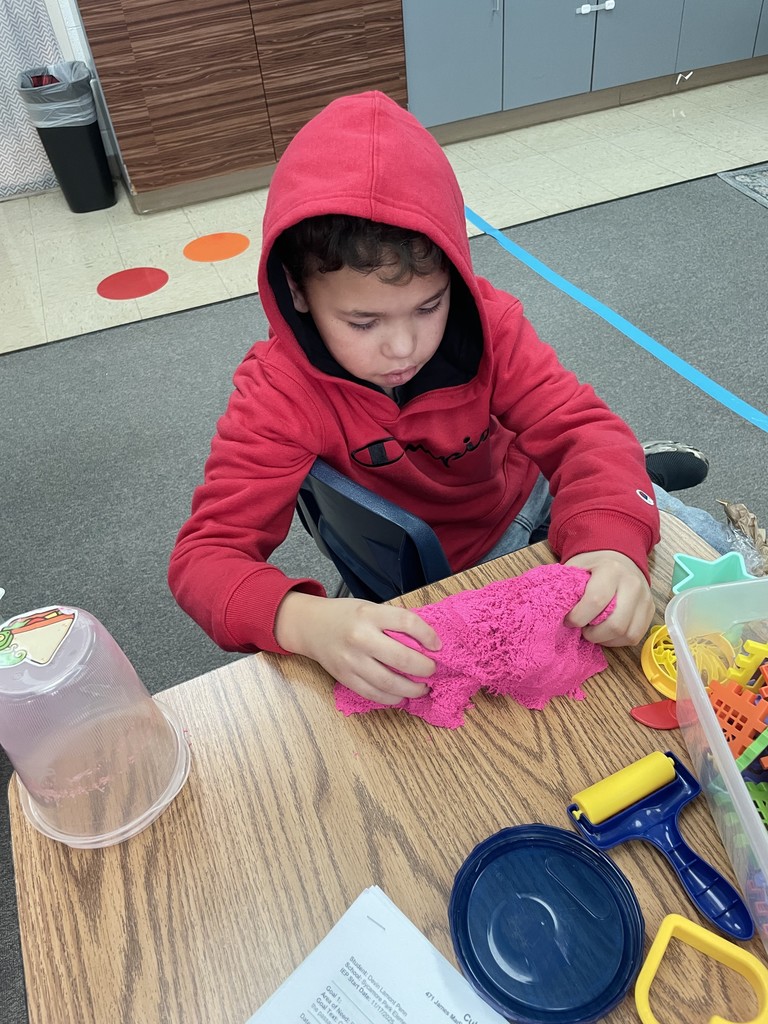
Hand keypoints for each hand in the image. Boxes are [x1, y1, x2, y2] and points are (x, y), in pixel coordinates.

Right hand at [274, 592, 440, 703]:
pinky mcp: (345, 678)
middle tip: (432, 670)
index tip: (437, 646)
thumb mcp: (370, 608)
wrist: (310, 626)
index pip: (407, 623)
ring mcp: (351, 661)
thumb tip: (426, 643)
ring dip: (412, 689)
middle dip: (425, 668)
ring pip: (389, 683)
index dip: (428, 635)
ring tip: (422, 688)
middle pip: (402, 658)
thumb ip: (393, 622)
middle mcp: (360, 638)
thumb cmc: (346, 616)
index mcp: (369, 615)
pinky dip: (391, 698)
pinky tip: (401, 696)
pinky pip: (373, 694)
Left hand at [563, 550, 653, 646]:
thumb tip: (555, 607)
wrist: (620, 557)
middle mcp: (633, 584)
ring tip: (594, 630)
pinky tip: (606, 632)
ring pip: (627, 634)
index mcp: (611, 570)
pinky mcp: (651, 611)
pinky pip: (635, 636)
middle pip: (615, 624)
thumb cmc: (593, 565)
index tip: (568, 620)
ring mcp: (645, 599)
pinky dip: (617, 640)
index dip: (578, 617)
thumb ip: (567, 585)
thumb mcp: (577, 566)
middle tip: (583, 629)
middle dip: (593, 634)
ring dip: (606, 639)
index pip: (595, 601)